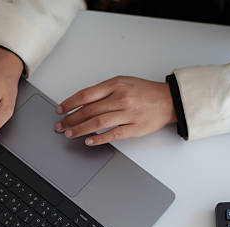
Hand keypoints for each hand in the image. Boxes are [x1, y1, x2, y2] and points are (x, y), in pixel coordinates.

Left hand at [54, 76, 176, 145]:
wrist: (169, 100)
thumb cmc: (144, 92)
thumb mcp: (123, 82)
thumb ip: (104, 91)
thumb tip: (81, 103)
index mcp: (116, 85)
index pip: (86, 95)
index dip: (70, 103)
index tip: (60, 110)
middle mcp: (121, 98)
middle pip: (89, 110)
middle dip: (71, 119)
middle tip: (60, 126)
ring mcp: (128, 114)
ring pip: (98, 122)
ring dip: (80, 129)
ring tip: (69, 133)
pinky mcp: (135, 128)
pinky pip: (113, 134)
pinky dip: (99, 138)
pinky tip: (88, 141)